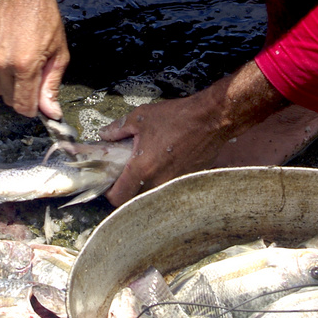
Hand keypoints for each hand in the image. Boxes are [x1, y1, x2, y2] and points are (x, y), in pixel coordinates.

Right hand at [0, 0, 67, 118]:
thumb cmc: (44, 20)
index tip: (37, 105)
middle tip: (33, 77)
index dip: (31, 110)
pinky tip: (9, 55)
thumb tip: (51, 112)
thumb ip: (51, 85)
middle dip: (22, 95)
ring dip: (9, 84)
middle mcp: (2, 64)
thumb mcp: (59, 53)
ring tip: (20, 63)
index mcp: (25, 65)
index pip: (22, 106)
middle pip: (9, 100)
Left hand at [101, 92, 232, 205]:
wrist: (212, 120)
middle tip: (125, 173)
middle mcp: (158, 182)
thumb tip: (105, 134)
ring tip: (145, 167)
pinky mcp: (186, 181)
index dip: (109, 192)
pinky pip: (168, 187)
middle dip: (127, 189)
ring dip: (145, 185)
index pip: (118, 197)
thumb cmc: (177, 117)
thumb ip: (118, 129)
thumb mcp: (141, 118)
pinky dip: (162, 180)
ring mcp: (174, 184)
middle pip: (133, 200)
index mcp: (142, 169)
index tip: (110, 181)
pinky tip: (163, 163)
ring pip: (151, 194)